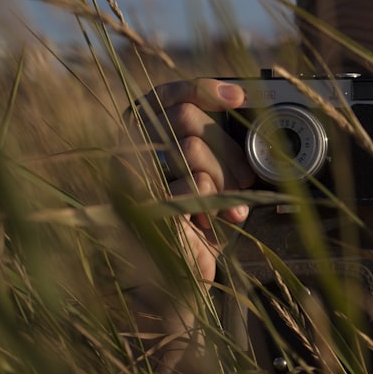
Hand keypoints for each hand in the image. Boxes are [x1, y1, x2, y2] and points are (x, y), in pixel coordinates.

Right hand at [134, 78, 255, 282]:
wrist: (181, 283)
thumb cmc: (200, 227)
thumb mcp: (214, 180)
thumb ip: (217, 147)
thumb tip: (242, 112)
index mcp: (143, 140)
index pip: (167, 95)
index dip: (203, 90)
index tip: (240, 98)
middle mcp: (129, 153)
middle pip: (186, 119)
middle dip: (226, 152)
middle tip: (241, 181)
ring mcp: (131, 179)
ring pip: (191, 150)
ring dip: (223, 181)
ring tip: (227, 208)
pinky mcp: (143, 205)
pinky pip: (191, 186)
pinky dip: (211, 203)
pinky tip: (209, 220)